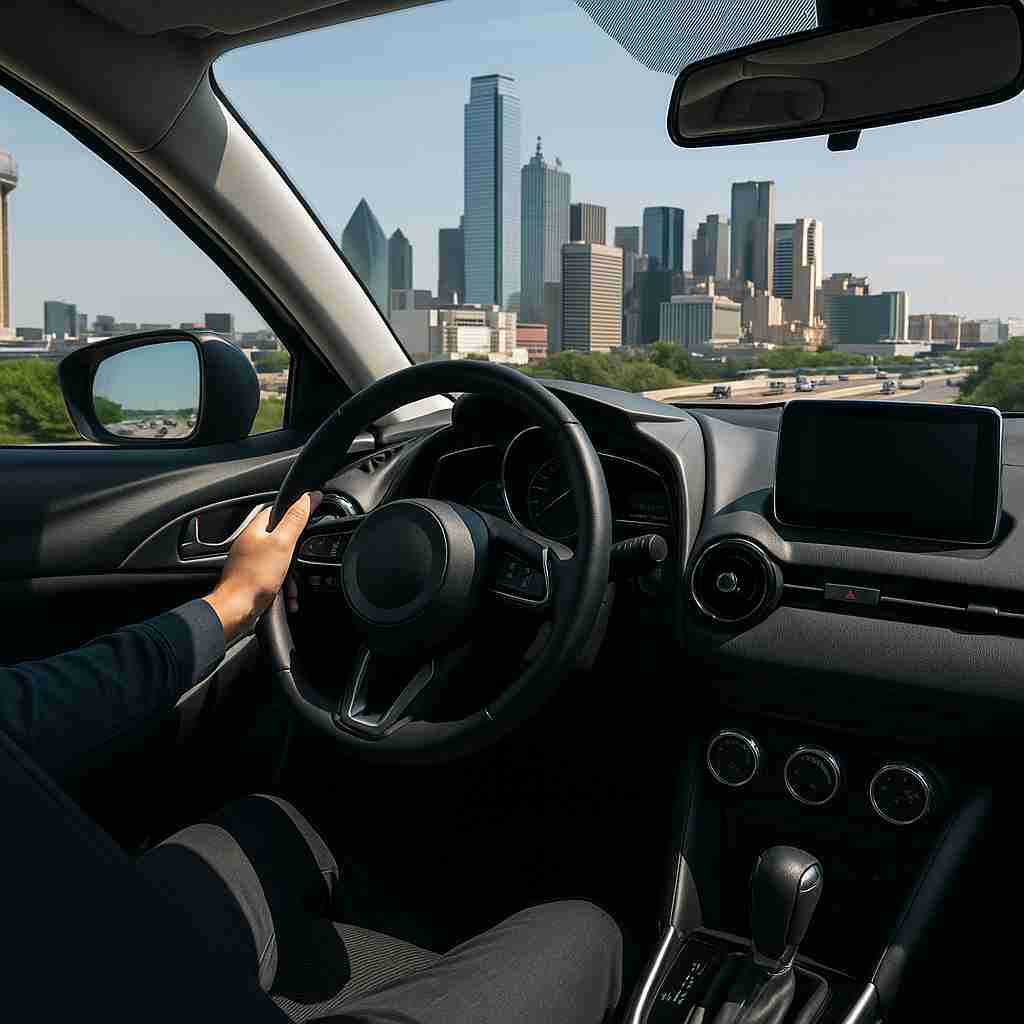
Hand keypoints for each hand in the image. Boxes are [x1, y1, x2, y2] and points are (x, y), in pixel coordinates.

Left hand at [205, 491, 321, 643]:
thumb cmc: (255, 577)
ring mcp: (252, 562)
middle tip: (302, 559)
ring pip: (282, 561)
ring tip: (293, 587)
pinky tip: (288, 597)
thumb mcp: (282, 542)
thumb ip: (296, 518)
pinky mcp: (254, 578)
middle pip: (283, 537)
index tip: (312, 515)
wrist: (236, 609)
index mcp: (256, 529)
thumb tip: (311, 496)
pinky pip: (276, 578)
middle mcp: (252, 543)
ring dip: (292, 575)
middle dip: (297, 552)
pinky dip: (285, 587)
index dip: (297, 511)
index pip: (279, 510)